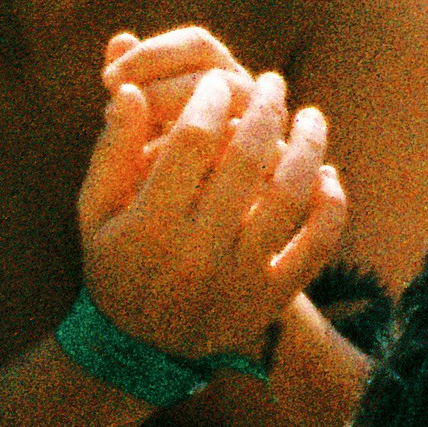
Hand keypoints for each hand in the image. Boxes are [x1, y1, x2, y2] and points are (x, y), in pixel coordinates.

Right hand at [76, 55, 347, 373]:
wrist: (142, 345)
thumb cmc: (117, 258)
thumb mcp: (96, 209)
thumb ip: (113, 148)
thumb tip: (132, 87)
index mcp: (147, 227)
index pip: (191, 141)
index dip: (210, 99)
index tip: (219, 81)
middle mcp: (194, 255)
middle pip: (245, 159)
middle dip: (264, 108)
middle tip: (272, 82)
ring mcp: (237, 280)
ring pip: (289, 195)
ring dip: (308, 145)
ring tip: (310, 114)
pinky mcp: (272, 298)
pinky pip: (317, 243)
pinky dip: (331, 204)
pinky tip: (327, 172)